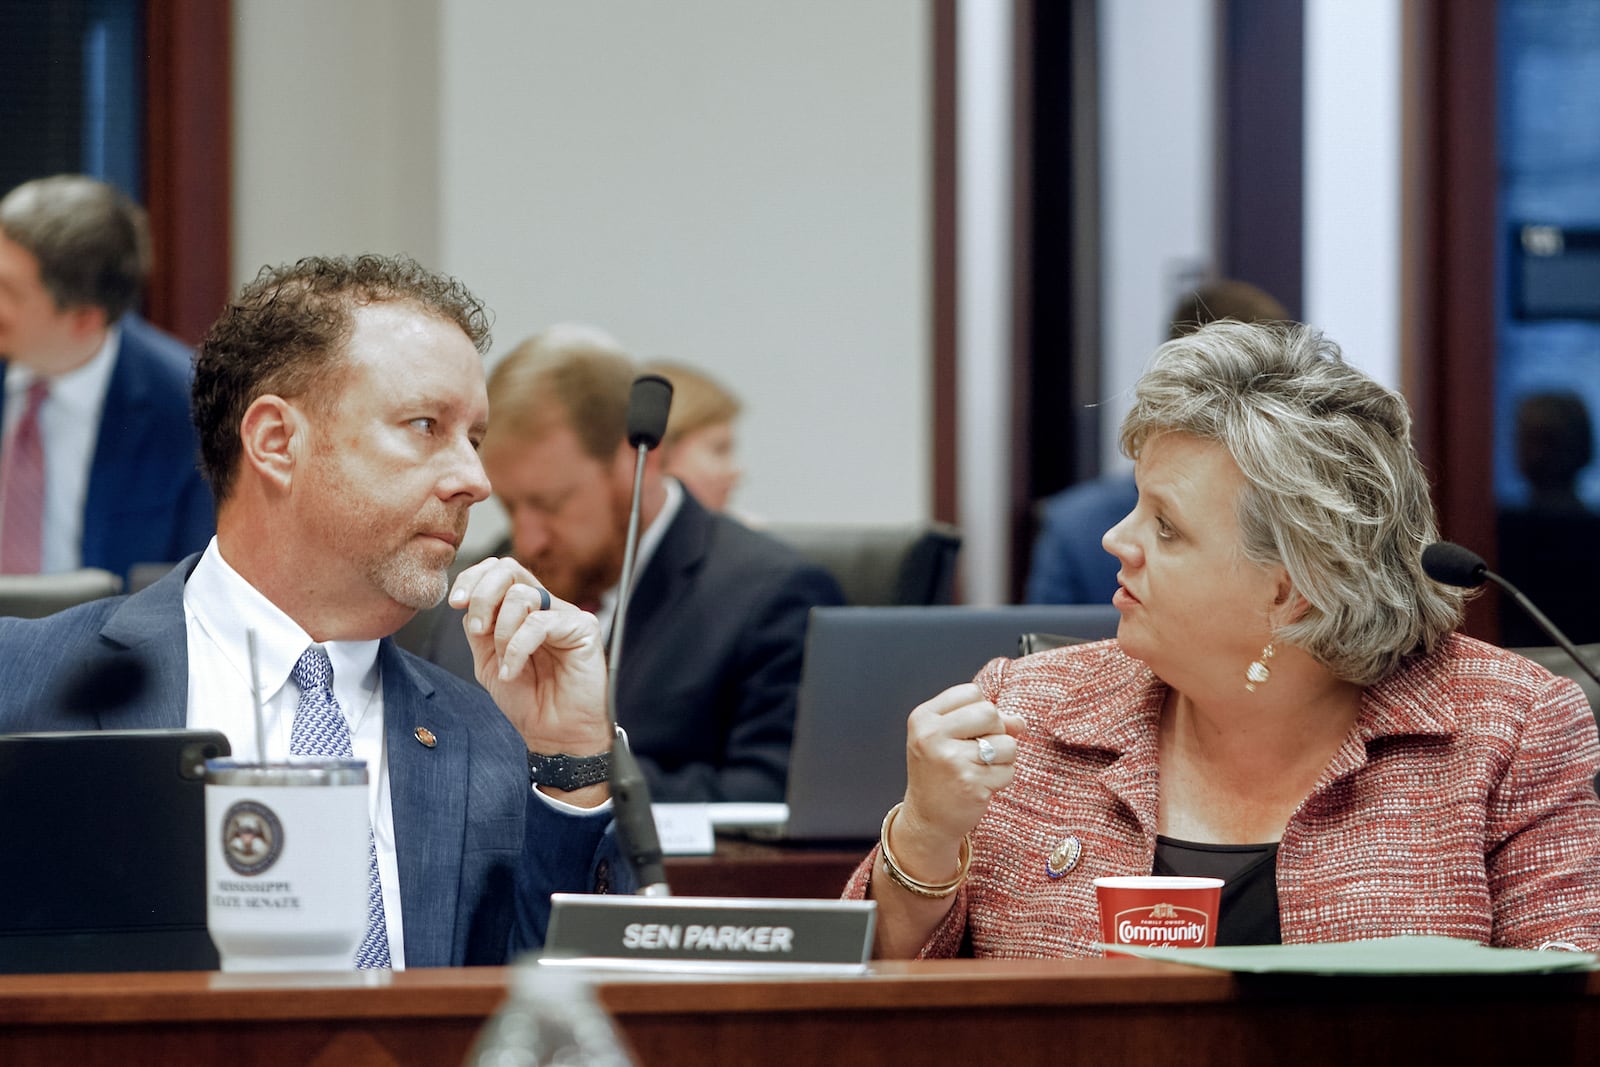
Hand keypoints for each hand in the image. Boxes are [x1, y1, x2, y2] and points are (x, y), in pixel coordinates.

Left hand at [448, 557, 610, 755]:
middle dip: (483, 595)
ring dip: (502, 633)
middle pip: (509, 569)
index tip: (456, 602)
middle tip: (478, 630)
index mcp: (522, 610)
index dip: (473, 578)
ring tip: (504, 663)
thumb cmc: (528, 701)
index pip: (497, 572)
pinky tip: (514, 671)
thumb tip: (468, 603)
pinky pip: (540, 623)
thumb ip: (479, 629)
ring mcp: (564, 615)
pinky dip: (518, 649)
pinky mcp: (583, 628)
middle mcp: (544, 607)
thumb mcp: (487, 661)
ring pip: (522, 596)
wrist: (554, 734)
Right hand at [892, 683, 1026, 878]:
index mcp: (923, 718)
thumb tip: (1020, 722)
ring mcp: (951, 760)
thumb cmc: (941, 771)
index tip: (965, 731)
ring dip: (1002, 757)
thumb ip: (984, 721)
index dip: (979, 711)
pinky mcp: (971, 783)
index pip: (972, 692)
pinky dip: (1001, 778)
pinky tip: (981, 785)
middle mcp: (932, 736)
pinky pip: (1009, 770)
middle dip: (994, 730)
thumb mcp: (950, 737)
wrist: (927, 819)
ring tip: (980, 768)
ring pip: (1006, 743)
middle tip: (977, 750)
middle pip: (990, 712)